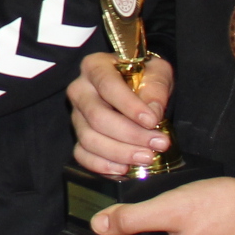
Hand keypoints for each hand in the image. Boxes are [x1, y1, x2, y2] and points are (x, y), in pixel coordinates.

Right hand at [67, 52, 175, 175]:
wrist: (137, 88)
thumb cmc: (145, 77)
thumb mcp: (157, 72)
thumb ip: (156, 88)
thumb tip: (152, 112)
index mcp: (95, 66)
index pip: (108, 85)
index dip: (129, 106)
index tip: (153, 121)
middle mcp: (80, 90)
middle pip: (97, 117)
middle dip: (130, 134)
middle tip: (158, 143)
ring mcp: (76, 116)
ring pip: (89, 139)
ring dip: (120, 153)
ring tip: (147, 157)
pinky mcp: (78, 137)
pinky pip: (82, 156)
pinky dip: (103, 166)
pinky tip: (125, 168)